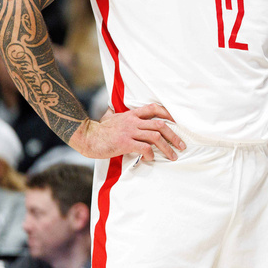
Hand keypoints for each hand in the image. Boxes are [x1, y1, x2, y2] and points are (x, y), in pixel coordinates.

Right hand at [69, 104, 184, 160]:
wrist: (86, 137)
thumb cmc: (99, 130)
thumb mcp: (112, 118)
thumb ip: (121, 116)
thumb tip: (118, 112)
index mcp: (132, 114)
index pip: (154, 109)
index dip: (168, 113)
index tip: (178, 121)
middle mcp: (133, 121)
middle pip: (160, 125)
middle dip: (174, 136)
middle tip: (182, 145)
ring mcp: (129, 131)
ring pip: (155, 137)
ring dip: (167, 147)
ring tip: (173, 156)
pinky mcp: (124, 143)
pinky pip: (144, 147)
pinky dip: (150, 154)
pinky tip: (151, 159)